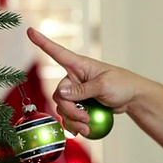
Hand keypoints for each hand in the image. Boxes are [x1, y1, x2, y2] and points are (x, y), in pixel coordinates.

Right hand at [26, 27, 153, 136]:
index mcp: (80, 65)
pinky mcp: (81, 104)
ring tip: (87, 126)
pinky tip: (83, 131)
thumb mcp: (104, 86)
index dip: (43, 42)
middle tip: (84, 118)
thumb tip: (61, 92)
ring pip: (63, 107)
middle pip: (59, 94)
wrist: (133, 98)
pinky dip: (75, 124)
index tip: (30, 31)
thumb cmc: (122, 84)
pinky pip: (70, 116)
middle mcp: (74, 78)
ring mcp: (77, 92)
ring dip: (73, 119)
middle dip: (69, 109)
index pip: (58, 52)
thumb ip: (82, 90)